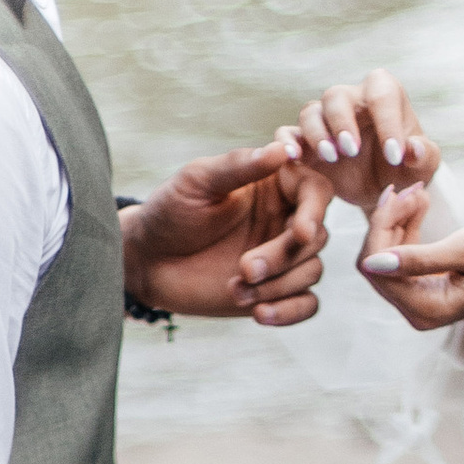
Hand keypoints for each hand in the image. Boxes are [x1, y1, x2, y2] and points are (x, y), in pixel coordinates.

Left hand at [121, 142, 327, 327]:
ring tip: (236, 290)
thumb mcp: (198, 181)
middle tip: (244, 269)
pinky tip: (260, 314)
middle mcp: (284, 221)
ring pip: (311, 272)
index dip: (315, 212)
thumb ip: (239, 166)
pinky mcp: (274, 291)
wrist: (148, 261)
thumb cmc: (170, 212)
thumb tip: (281, 149)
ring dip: (278, 286)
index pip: (316, 192)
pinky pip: (306, 305)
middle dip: (283, 258)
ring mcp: (281, 258)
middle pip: (315, 238)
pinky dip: (290, 312)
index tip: (300, 232)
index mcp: (274, 187)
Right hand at [277, 68, 439, 216]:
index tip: (395, 156)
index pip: (382, 95)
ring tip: (331, 158)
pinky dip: (286, 142)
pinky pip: (287, 133)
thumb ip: (424, 156)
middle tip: (352, 151)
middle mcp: (351, 100)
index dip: (388, 123)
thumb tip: (413, 149)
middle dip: (342, 121)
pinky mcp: (304, 141)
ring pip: (311, 112)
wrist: (380, 189)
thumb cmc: (404, 169)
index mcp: (383, 94)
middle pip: (336, 96)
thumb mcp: (423, 167)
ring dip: (317, 133)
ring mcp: (324, 120)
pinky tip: (293, 158)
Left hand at [356, 181, 463, 330]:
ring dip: (397, 221)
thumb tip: (373, 264)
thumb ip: (418, 258)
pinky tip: (420, 205)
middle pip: (377, 263)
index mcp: (426, 308)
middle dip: (387, 222)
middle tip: (411, 189)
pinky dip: (407, 229)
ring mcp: (421, 301)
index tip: (400, 193)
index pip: (377, 268)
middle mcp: (418, 311)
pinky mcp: (427, 288)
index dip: (380, 227)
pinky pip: (403, 257)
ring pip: (387, 256)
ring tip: (418, 193)